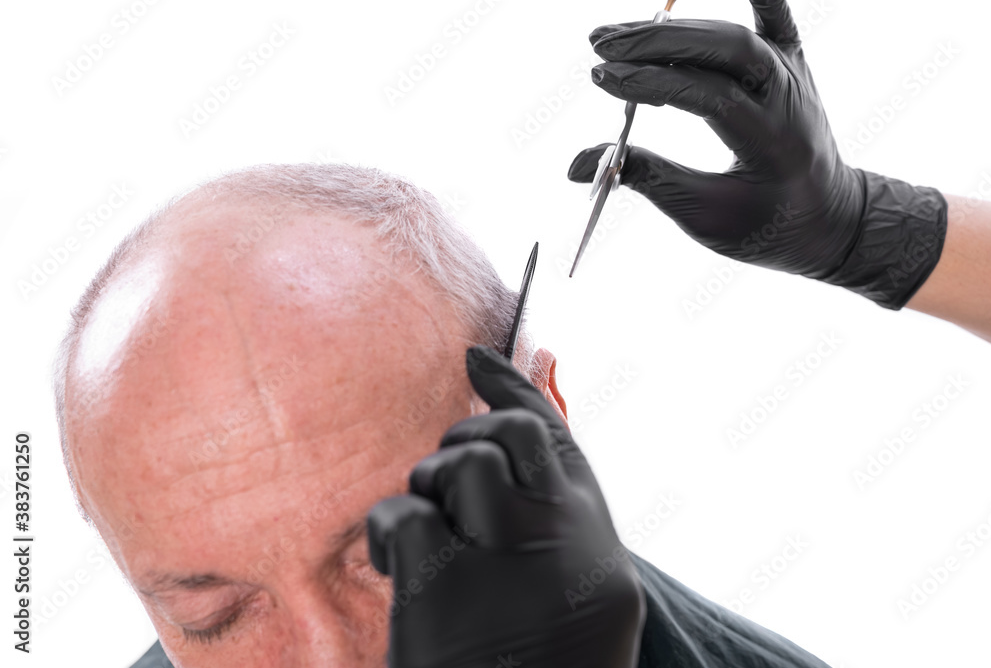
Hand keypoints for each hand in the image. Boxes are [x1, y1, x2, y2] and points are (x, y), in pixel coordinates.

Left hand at [367, 346, 645, 667]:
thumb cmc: (541, 664)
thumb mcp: (570, 587)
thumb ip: (550, 513)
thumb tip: (515, 437)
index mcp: (592, 537)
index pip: (552, 432)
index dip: (511, 387)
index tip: (476, 359)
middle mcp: (559, 538)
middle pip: (505, 436)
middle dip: (465, 436)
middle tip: (446, 474)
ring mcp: (505, 561)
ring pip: (457, 463)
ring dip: (430, 484)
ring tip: (431, 528)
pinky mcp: (443, 590)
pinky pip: (405, 513)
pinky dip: (392, 529)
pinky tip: (398, 565)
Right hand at [569, 0, 945, 308]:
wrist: (827, 217)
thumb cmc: (764, 226)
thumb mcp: (705, 216)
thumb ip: (648, 180)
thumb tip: (577, 166)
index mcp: (774, 142)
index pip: (709, 97)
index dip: (653, 85)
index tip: (602, 81)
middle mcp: (789, 97)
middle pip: (724, 52)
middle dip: (659, 45)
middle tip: (599, 48)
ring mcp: (792, 74)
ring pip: (732, 35)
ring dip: (672, 29)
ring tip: (613, 34)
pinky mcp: (791, 61)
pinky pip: (777, 19)